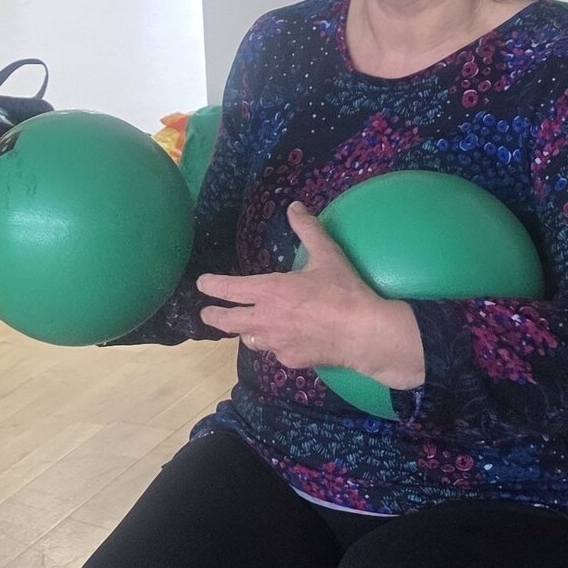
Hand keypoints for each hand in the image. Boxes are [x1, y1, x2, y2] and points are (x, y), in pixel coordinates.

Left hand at [198, 201, 424, 387]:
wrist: (365, 335)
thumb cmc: (345, 292)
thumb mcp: (327, 255)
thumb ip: (308, 229)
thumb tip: (295, 206)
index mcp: (269, 291)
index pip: (228, 288)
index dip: (211, 285)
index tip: (201, 284)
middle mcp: (265, 319)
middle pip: (226, 322)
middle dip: (212, 317)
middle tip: (206, 314)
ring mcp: (276, 343)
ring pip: (249, 339)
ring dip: (245, 331)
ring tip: (246, 327)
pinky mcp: (290, 360)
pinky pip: (274, 352)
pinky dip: (274, 345)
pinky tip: (283, 340)